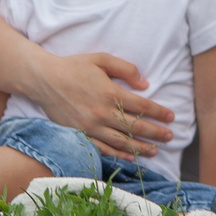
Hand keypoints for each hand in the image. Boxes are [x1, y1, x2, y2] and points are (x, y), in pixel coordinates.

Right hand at [30, 51, 172, 158]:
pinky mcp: (81, 134)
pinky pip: (103, 149)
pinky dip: (119, 155)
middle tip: (170, 137)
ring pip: (122, 141)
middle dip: (155, 133)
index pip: (142, 106)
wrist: (44, 79)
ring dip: (141, 147)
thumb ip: (126, 69)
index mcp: (110, 93)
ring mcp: (91, 127)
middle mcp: (102, 113)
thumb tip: (145, 84)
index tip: (171, 117)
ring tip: (155, 150)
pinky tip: (130, 157)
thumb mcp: (102, 59)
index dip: (159, 113)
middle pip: (135, 127)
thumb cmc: (74, 66)